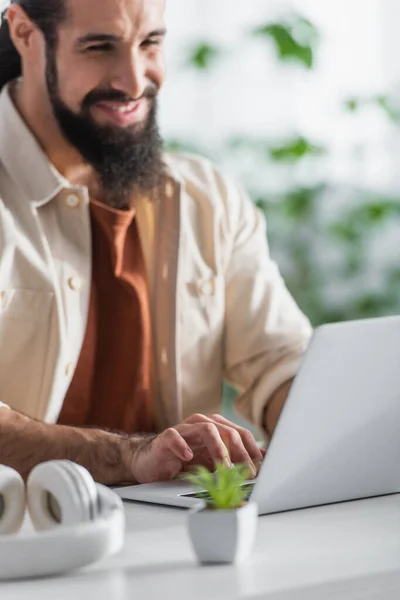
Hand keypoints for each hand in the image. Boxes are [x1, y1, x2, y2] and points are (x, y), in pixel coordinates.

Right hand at [129, 413, 263, 483]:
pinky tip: (188, 457)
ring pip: (206, 429)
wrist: (151, 462)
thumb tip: (263, 462)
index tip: (261, 468)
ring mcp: (184, 429)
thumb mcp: (212, 462)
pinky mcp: (165, 438)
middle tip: (247, 471)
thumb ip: (234, 460)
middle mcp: (202, 424)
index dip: (252, 450)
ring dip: (218, 449)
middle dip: (241, 452)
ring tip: (224, 466)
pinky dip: (183, 446)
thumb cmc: (183, 461)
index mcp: (216, 427)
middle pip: (227, 430)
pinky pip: (175, 437)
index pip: (240, 434)